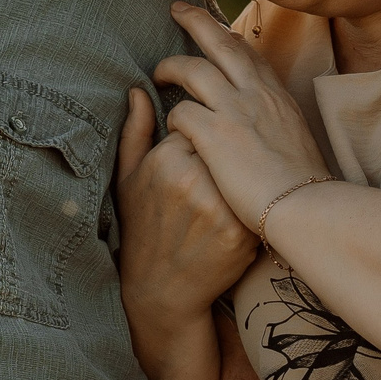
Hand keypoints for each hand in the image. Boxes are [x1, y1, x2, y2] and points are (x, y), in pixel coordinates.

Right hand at [117, 86, 260, 326]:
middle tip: (208, 181)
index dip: (197, 142)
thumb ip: (135, 130)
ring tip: (220, 198)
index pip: (199, 123)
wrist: (161, 288)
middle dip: (220, 156)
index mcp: (166, 159)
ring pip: (242, 170)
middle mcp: (193, 178)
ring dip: (237, 178)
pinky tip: (234, 214)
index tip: (190, 162)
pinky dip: (248, 203)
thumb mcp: (127, 178)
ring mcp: (220, 205)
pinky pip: (253, 198)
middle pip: (224, 144)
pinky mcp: (240, 230)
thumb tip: (138, 90)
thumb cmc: (142, 228)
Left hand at [155, 1, 331, 230]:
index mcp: (278, 97)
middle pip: (221, 43)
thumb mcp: (299, 144)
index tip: (217, 29)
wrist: (307, 208)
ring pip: (192, 69)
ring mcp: (236, 111)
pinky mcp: (215, 135)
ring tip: (159, 72)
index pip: (250, 55)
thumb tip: (271, 125)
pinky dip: (172, 117)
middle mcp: (257, 95)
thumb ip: (280, 126)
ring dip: (171, 66)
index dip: (230, 38)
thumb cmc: (305, 189)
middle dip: (196, 21)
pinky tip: (171, 129)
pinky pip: (181, 113)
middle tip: (177, 8)